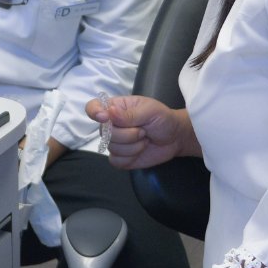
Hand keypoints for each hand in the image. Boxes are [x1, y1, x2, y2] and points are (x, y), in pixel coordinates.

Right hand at [85, 95, 199, 169]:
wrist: (175, 138)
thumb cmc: (162, 119)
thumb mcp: (150, 111)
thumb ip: (129, 114)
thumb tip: (109, 112)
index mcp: (116, 108)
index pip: (93, 107)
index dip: (94, 112)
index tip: (105, 117)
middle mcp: (111, 124)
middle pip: (104, 132)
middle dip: (127, 134)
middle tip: (143, 130)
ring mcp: (115, 142)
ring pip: (111, 147)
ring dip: (133, 146)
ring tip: (144, 139)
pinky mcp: (120, 157)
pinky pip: (116, 161)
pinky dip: (131, 157)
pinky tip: (140, 150)